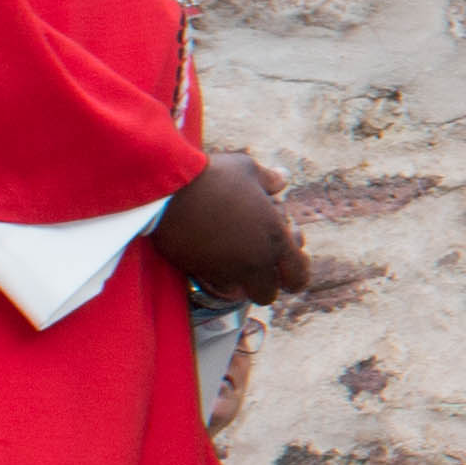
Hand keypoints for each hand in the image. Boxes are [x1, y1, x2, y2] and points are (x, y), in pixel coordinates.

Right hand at [156, 155, 305, 305]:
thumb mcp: (247, 169)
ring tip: (232, 253)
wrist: (168, 191)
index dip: (294, 274)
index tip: (286, 262)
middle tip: (257, 260)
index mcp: (275, 239)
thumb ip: (269, 180)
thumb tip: (281, 180)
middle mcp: (254, 263)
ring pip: (239, 293)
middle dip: (264, 283)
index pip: (298, 277)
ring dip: (239, 280)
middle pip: (267, 295)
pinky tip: (211, 251)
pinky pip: (214, 283)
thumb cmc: (213, 176)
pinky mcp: (198, 273)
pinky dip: (216, 274)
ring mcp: (225, 271)